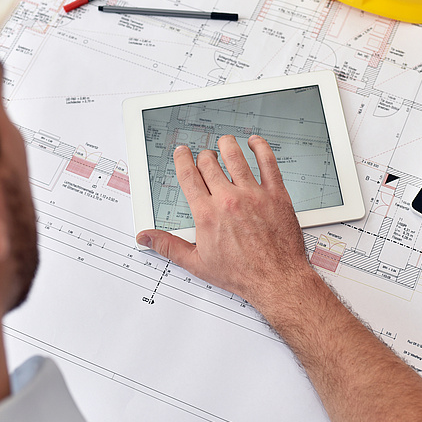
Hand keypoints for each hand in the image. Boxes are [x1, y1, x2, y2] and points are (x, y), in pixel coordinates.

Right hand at [136, 135, 311, 305]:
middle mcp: (228, 200)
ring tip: (225, 142)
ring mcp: (253, 195)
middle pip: (210, 163)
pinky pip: (268, 162)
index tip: (183, 153)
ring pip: (236, 156)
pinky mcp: (275, 194)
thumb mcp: (197, 263)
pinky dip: (260, 147)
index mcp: (207, 214)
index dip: (183, 159)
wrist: (276, 279)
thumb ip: (168, 246)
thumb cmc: (241, 274)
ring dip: (227, 145)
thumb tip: (146, 238)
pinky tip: (255, 142)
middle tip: (205, 156)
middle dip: (204, 156)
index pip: (188, 175)